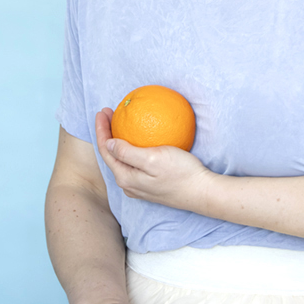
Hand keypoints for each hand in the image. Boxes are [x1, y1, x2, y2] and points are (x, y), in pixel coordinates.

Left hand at [95, 108, 216, 213]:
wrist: (202, 192)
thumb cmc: (180, 174)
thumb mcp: (152, 158)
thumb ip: (127, 152)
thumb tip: (108, 143)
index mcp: (125, 177)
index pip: (106, 150)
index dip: (102, 130)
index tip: (103, 111)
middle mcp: (128, 184)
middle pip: (111, 155)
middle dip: (107, 134)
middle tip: (109, 113)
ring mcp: (139, 186)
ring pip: (121, 160)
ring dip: (117, 141)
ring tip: (118, 124)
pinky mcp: (150, 184)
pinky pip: (133, 163)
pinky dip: (129, 149)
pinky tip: (137, 140)